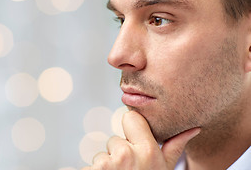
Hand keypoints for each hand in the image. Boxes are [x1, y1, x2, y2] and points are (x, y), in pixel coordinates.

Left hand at [82, 111, 199, 169]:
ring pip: (102, 154)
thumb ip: (174, 147)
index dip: (132, 128)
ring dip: (107, 165)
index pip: (129, 117)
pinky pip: (89, 166)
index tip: (135, 140)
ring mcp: (106, 164)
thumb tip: (192, 128)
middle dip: (119, 153)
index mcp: (146, 150)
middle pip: (115, 139)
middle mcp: (125, 154)